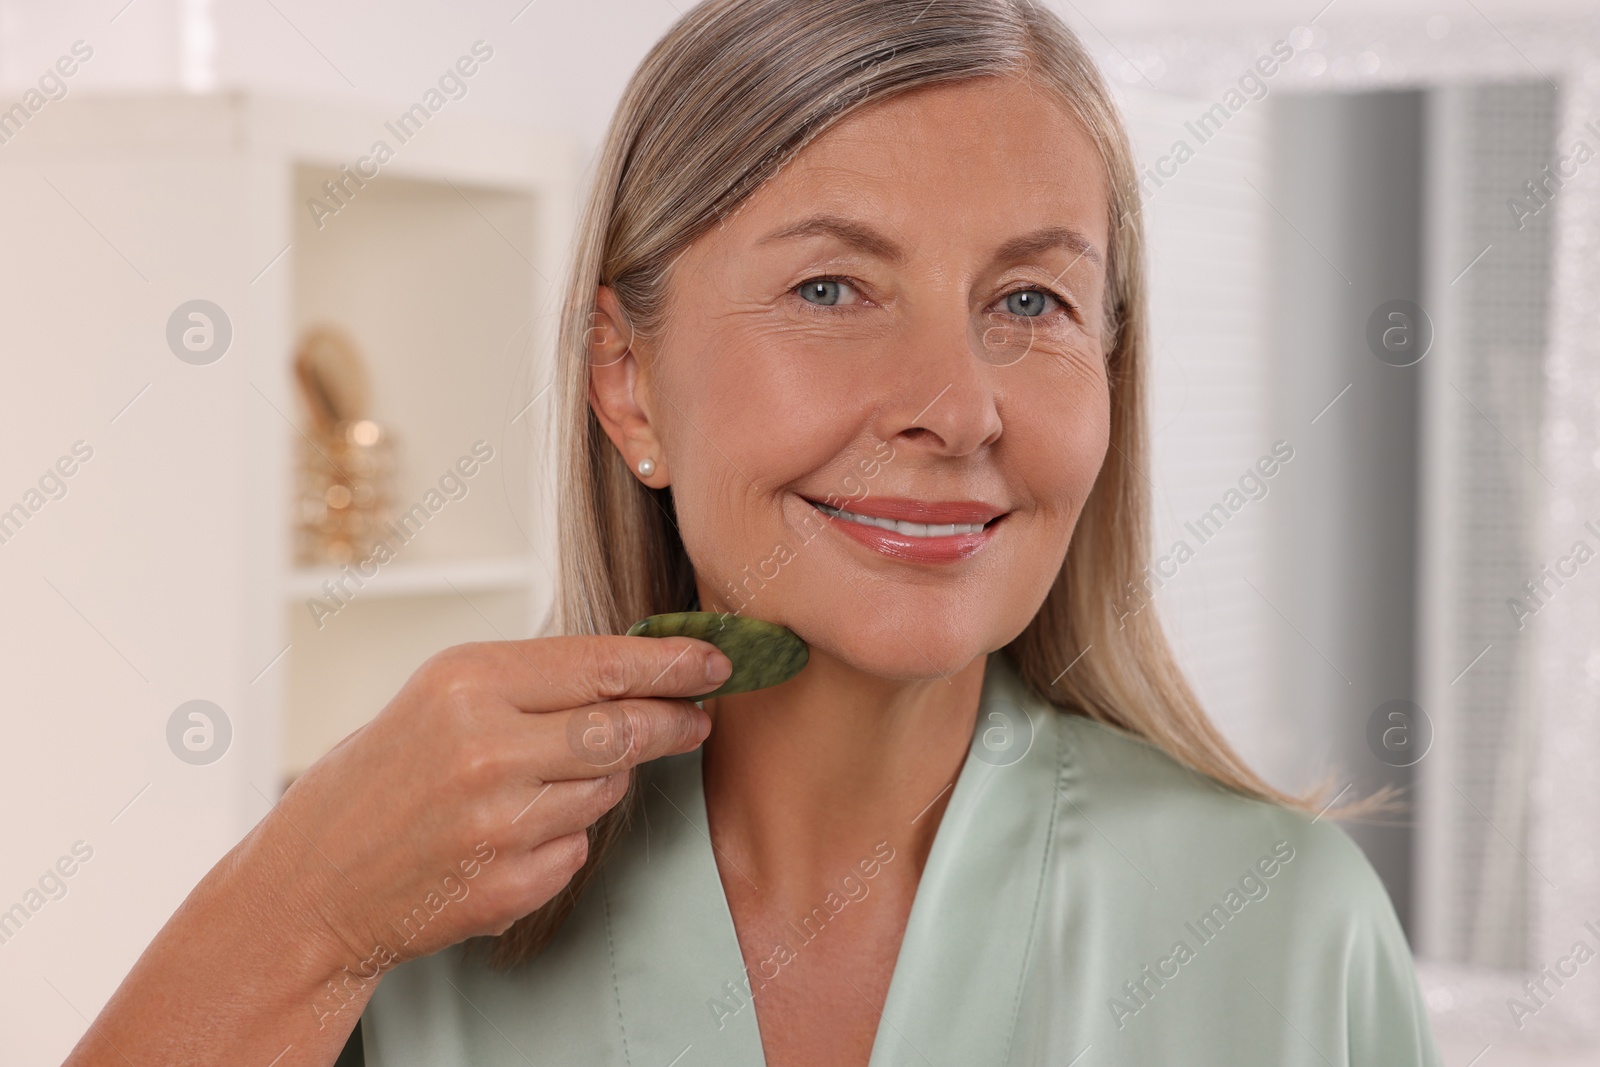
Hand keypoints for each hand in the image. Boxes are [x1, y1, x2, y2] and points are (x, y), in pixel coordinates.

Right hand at [262, 634, 730, 995]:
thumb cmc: (386, 773)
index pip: (602, 665)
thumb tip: (642, 668)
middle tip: (699, 716)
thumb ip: (536, 680)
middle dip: (672, 721)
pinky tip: (511, 834)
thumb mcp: (442, 695)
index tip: (714, 663)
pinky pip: (578, 849)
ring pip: (606, 790)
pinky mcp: (509, 885)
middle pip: (622, 730)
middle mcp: (486, 750)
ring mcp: (500, 824)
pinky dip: (562, 837)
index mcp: (467, 683)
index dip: (670, 666)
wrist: (315, 880)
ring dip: (600, 782)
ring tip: (543, 781)